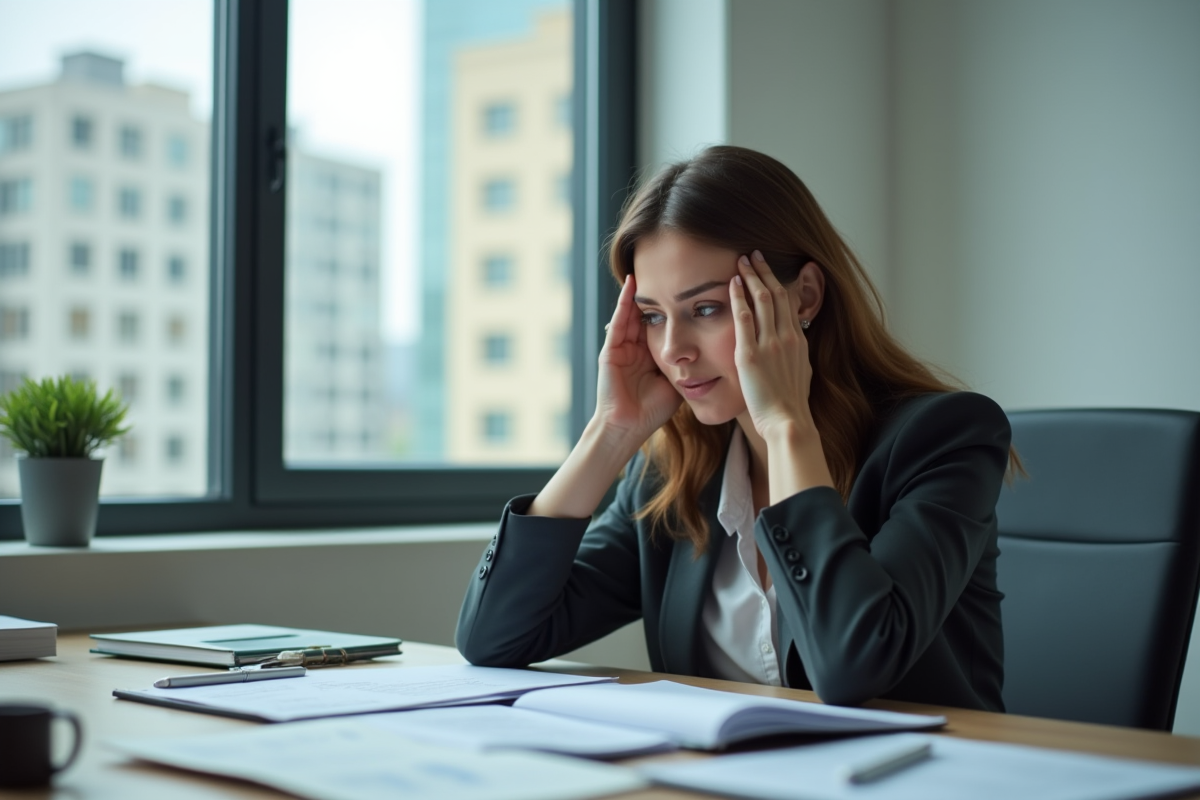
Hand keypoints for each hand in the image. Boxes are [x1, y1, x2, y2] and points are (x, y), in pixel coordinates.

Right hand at [594, 274, 682, 444]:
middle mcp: (635, 347)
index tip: (692, 285)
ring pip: (633, 312)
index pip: (664, 322)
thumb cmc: (653, 411)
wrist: (629, 427)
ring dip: (641, 290)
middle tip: (671, 266)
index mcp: (651, 354)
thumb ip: (690, 365)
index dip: (675, 305)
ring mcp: (621, 347)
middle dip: (658, 292)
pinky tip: (631, 285)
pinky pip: (618, 321)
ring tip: (650, 266)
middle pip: (648, 312)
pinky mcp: (610, 350)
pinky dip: (623, 303)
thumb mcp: (677, 382)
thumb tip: (716, 353)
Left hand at [730, 250, 814, 440]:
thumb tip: (795, 351)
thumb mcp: (801, 374)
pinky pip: (744, 319)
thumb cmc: (791, 405)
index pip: (789, 302)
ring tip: (742, 260)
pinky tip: (733, 283)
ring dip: (752, 277)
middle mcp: (787, 337)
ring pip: (763, 300)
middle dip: (765, 271)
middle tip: (754, 254)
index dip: (779, 282)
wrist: (788, 422)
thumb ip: (795, 357)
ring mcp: (770, 344)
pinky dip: (739, 298)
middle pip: (777, 294)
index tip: (769, 269)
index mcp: (798, 342)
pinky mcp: (751, 354)